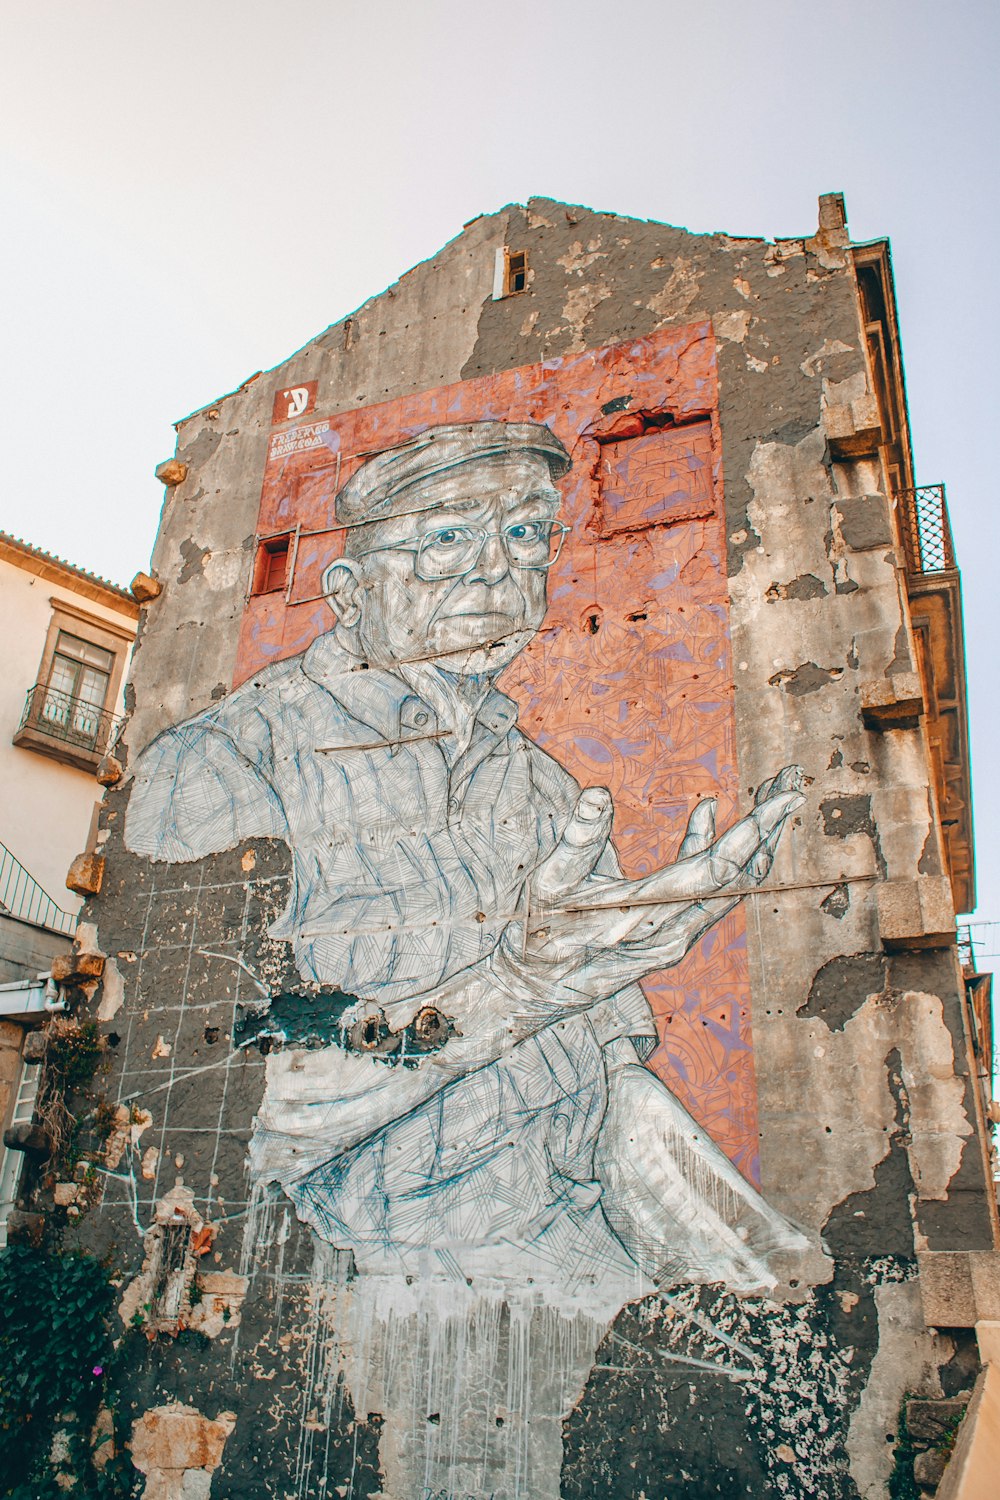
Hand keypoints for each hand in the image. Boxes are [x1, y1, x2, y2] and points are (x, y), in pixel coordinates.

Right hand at [494, 765, 804, 1002]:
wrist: (531, 993)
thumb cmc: (536, 939)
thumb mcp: (548, 884)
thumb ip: (577, 840)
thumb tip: (599, 792)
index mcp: (651, 915)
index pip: (720, 870)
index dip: (756, 830)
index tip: (788, 796)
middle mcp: (676, 930)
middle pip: (742, 876)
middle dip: (770, 826)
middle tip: (791, 779)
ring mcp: (676, 935)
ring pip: (731, 886)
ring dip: (753, 839)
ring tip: (768, 791)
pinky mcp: (668, 933)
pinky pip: (705, 892)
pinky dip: (710, 851)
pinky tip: (705, 812)